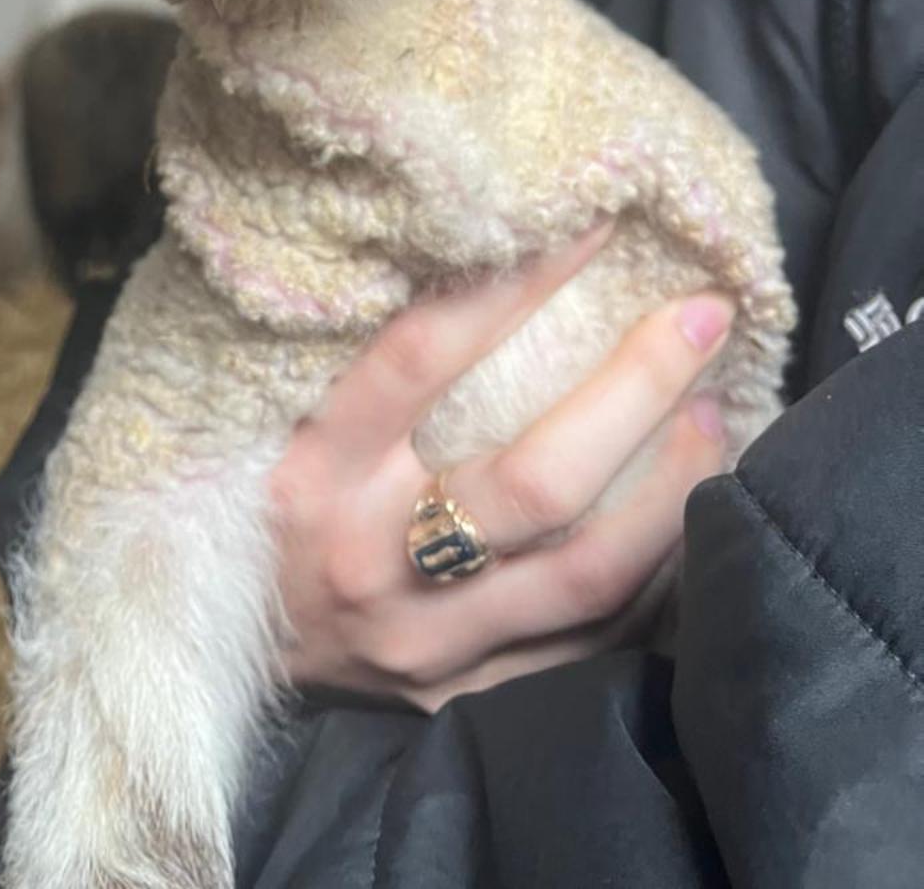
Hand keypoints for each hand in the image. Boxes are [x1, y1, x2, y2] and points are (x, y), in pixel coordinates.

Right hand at [269, 226, 731, 709]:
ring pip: (586, 576)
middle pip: (537, 482)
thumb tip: (480, 241)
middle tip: (703, 317)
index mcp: (312, 472)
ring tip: (714, 414)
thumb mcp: (276, 410)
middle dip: (638, 387)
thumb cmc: (253, 493)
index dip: (516, 286)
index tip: (593, 226)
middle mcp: (371, 563)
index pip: (423, 359)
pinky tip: (685, 514)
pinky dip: (652, 578)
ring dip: (670, 488)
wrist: (211, 646)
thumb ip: (359, 346)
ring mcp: (425, 645)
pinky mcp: (462, 700)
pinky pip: (588, 646)